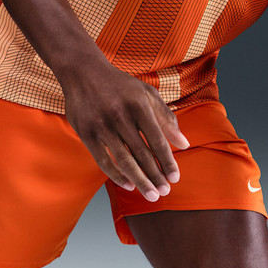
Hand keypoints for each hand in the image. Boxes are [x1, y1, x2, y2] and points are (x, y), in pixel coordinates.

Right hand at [61, 58, 188, 201]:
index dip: (167, 161)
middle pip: (142, 154)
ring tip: (151, 195)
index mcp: (139, 105)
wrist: (83, 72)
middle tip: (164, 192)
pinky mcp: (87, 134)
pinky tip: (128, 185)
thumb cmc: (120, 85)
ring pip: (124, 160)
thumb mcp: (147, 94)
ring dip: (140, 181)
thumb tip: (184, 144)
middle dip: (155, 175)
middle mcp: (121, 116)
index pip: (157, 140)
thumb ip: (166, 118)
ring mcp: (102, 126)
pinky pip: (103, 161)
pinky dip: (116, 175)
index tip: (175, 178)